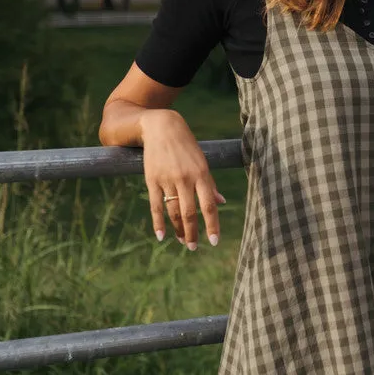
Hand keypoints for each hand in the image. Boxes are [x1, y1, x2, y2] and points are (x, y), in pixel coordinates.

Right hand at [140, 108, 225, 249]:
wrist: (161, 127)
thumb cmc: (186, 146)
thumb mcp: (202, 161)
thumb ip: (210, 184)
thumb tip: (221, 202)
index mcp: (202, 174)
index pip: (209, 205)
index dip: (212, 225)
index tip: (214, 241)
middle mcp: (185, 178)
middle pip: (190, 213)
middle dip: (192, 233)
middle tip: (193, 247)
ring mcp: (168, 179)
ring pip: (173, 211)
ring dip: (178, 229)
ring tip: (182, 241)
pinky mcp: (152, 180)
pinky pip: (156, 205)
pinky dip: (158, 222)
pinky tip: (161, 236)